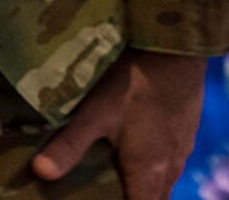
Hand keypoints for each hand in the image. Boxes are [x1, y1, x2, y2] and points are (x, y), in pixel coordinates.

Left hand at [32, 51, 204, 198]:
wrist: (179, 43)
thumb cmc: (136, 80)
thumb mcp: (97, 111)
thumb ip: (69, 145)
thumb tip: (38, 172)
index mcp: (150, 170)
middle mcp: (172, 162)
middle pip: (157, 199)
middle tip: (111, 191)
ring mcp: (185, 143)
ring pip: (168, 178)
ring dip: (150, 185)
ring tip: (125, 179)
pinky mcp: (190, 124)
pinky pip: (175, 157)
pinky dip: (160, 164)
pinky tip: (145, 149)